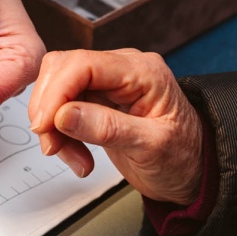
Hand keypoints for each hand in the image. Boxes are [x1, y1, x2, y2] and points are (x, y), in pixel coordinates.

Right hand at [28, 49, 203, 204]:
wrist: (192, 171)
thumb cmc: (184, 157)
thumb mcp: (152, 147)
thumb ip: (108, 128)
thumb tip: (64, 114)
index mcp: (142, 72)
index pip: (84, 64)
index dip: (57, 92)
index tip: (45, 124)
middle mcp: (123, 70)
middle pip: (63, 70)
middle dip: (49, 108)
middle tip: (52, 144)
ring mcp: (108, 84)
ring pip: (58, 90)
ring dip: (53, 126)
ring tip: (73, 158)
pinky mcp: (97, 101)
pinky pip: (63, 108)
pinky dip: (60, 133)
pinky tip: (77, 155)